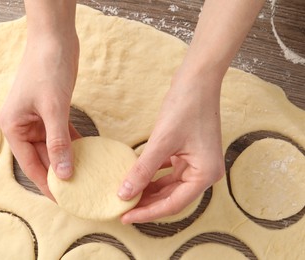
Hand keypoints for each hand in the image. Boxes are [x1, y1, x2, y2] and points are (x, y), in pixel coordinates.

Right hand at [0, 33, 79, 197]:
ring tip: (84, 177)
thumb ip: (58, 143)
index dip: (46, 183)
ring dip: (68, 159)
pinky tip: (86, 154)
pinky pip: (62, 134)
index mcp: (13, 127)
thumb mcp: (53, 109)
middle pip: (42, 157)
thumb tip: (64, 174)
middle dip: (59, 173)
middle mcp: (23, 126)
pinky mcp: (52, 111)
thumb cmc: (47, 70)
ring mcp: (37, 118)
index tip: (62, 200)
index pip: (30, 164)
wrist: (54, 40)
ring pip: (53, 147)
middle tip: (78, 191)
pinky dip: (73, 143)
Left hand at [118, 71, 224, 223]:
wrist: (197, 80)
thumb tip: (124, 193)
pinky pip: (169, 172)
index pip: (173, 204)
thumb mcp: (161, 142)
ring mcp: (198, 163)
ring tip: (127, 196)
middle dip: (147, 203)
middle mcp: (205, 173)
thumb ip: (143, 170)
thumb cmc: (185, 107)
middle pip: (172, 197)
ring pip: (170, 186)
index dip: (147, 213)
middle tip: (123, 208)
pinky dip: (154, 176)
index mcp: (205, 175)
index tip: (125, 217)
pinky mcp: (189, 153)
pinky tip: (138, 177)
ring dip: (149, 191)